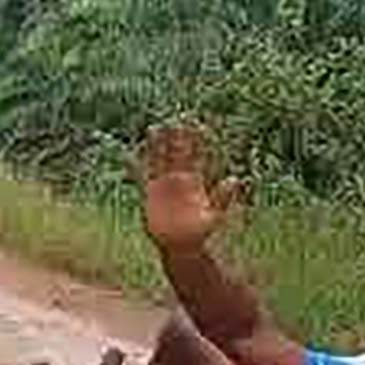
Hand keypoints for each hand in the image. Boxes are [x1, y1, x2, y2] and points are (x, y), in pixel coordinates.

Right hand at [142, 124, 235, 251]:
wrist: (181, 246)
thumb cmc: (200, 232)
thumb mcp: (213, 216)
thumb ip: (222, 198)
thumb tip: (235, 179)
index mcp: (196, 182)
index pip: (197, 157)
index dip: (197, 141)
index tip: (198, 125)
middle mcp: (179, 180)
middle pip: (177, 153)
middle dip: (176, 136)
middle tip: (176, 117)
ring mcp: (163, 185)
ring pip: (159, 160)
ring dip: (156, 145)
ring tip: (153, 128)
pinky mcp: (149, 195)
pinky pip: (142, 178)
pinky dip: (135, 167)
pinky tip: (129, 156)